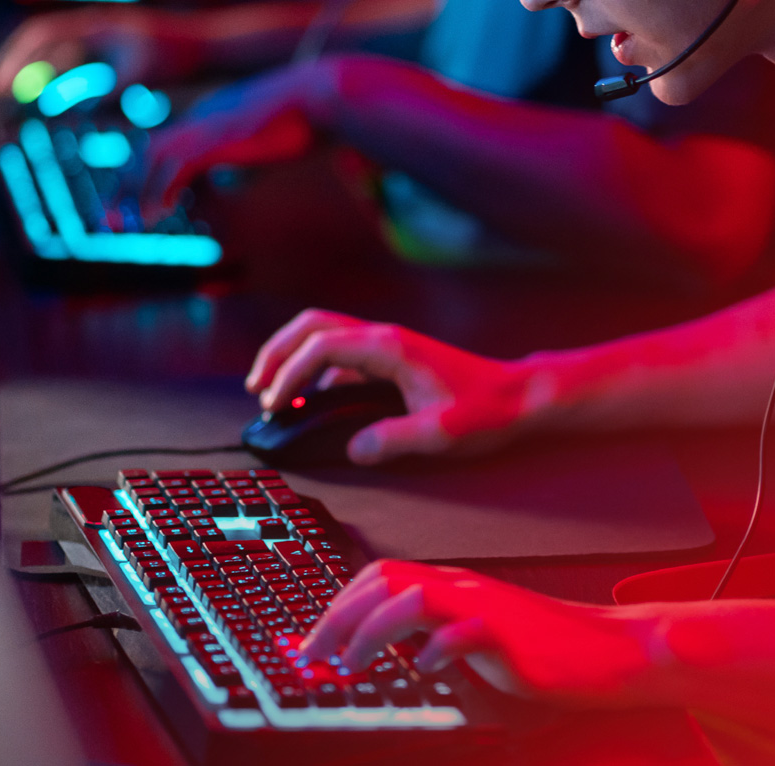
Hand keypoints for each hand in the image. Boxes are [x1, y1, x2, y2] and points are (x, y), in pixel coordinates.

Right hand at [0, 5, 203, 101]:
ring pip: (56, 59)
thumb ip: (96, 91)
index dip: (13, 58)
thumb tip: (57, 107)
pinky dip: (59, 86)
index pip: (40, 34)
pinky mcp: (112, 56)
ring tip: (13, 106)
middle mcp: (94, 28)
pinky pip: (75, 69)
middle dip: (15, 68)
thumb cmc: (177, 58)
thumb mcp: (136, 75)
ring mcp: (102, 41)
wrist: (208, 48)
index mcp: (95, 24)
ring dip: (35, 79)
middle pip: (41, 44)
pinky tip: (51, 107)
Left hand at [141, 61, 336, 213]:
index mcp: (214, 115)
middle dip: (128, 185)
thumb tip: (235, 182)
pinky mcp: (218, 137)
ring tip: (131, 223)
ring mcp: (208, 124)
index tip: (147, 207)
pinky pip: (175, 167)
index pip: (168, 147)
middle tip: (117, 218)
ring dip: (137, 192)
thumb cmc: (313, 118)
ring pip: (153, 157)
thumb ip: (246, 160)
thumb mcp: (272, 143)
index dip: (150, 178)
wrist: (327, 93)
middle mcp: (203, 116)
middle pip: (150, 150)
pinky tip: (157, 215)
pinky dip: (160, 192)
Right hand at [245, 309, 538, 464]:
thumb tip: (355, 449)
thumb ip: (394, 440)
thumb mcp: (440, 433)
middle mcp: (384, 338)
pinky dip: (314, 370)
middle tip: (258, 387)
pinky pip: (339, 355)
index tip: (276, 405)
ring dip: (292, 356)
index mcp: (390, 348)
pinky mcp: (390, 359)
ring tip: (272, 391)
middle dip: (277, 352)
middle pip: (312, 326)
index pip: (322, 347)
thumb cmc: (485, 410)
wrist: (516, 396)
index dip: (290, 374)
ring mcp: (386, 346)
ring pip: (323, 335)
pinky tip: (309, 400)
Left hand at [302, 559, 660, 705]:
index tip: (313, 640)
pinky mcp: (508, 634)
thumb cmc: (539, 649)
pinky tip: (423, 669)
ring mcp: (484, 606)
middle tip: (314, 653)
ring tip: (354, 662)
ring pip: (411, 599)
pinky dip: (434, 649)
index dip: (337, 605)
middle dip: (338, 617)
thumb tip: (376, 645)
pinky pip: (462, 632)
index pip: (379, 577)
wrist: (603, 650)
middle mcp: (461, 586)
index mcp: (450, 585)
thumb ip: (429, 632)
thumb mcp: (470, 635)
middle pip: (383, 582)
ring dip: (371, 632)